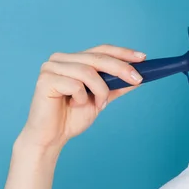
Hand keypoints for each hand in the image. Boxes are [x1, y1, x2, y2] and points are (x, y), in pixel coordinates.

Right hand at [17, 44, 146, 150]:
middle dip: (121, 68)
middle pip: (98, 58)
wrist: (51, 137)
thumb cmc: (72, 117)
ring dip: (101, 90)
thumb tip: (140, 77)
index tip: (143, 58)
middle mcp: (61, 58)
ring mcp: (51, 67)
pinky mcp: (45, 80)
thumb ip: (117, 86)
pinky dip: (82, 97)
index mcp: (74, 59)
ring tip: (100, 104)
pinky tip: (75, 105)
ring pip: (88, 71)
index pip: (102, 50)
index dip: (123, 53)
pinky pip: (75, 84)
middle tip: (138, 79)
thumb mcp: (102, 98)